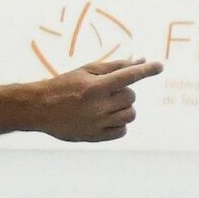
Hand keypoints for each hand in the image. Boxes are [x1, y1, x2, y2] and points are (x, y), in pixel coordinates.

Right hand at [22, 59, 155, 142]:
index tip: (159, 66)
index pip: (129, 76)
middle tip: (108, 90)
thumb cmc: (64, 85)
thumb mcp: (86, 71)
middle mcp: (98, 106)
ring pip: (130, 114)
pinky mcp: (95, 136)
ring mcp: (97, 123)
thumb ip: (114, 66)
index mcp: (96, 87)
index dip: (146, 70)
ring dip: (124, 107)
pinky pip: (122, 131)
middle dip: (124, 91)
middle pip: (131, 97)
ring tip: (108, 104)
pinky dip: (119, 123)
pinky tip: (107, 117)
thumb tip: (140, 60)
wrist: (39, 108)